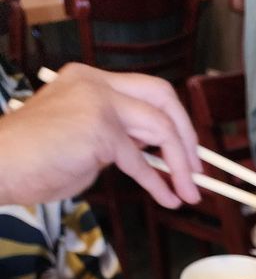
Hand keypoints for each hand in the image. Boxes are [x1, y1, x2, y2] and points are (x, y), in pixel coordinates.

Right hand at [0, 63, 201, 207]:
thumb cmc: (33, 162)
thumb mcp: (85, 143)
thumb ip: (117, 142)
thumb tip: (154, 160)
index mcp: (90, 80)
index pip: (148, 91)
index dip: (175, 122)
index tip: (189, 153)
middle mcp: (95, 83)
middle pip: (164, 98)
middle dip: (188, 136)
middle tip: (198, 170)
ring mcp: (98, 103)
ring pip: (160, 128)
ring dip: (181, 165)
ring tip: (190, 192)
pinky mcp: (99, 130)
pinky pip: (141, 162)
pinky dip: (160, 183)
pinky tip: (169, 199)